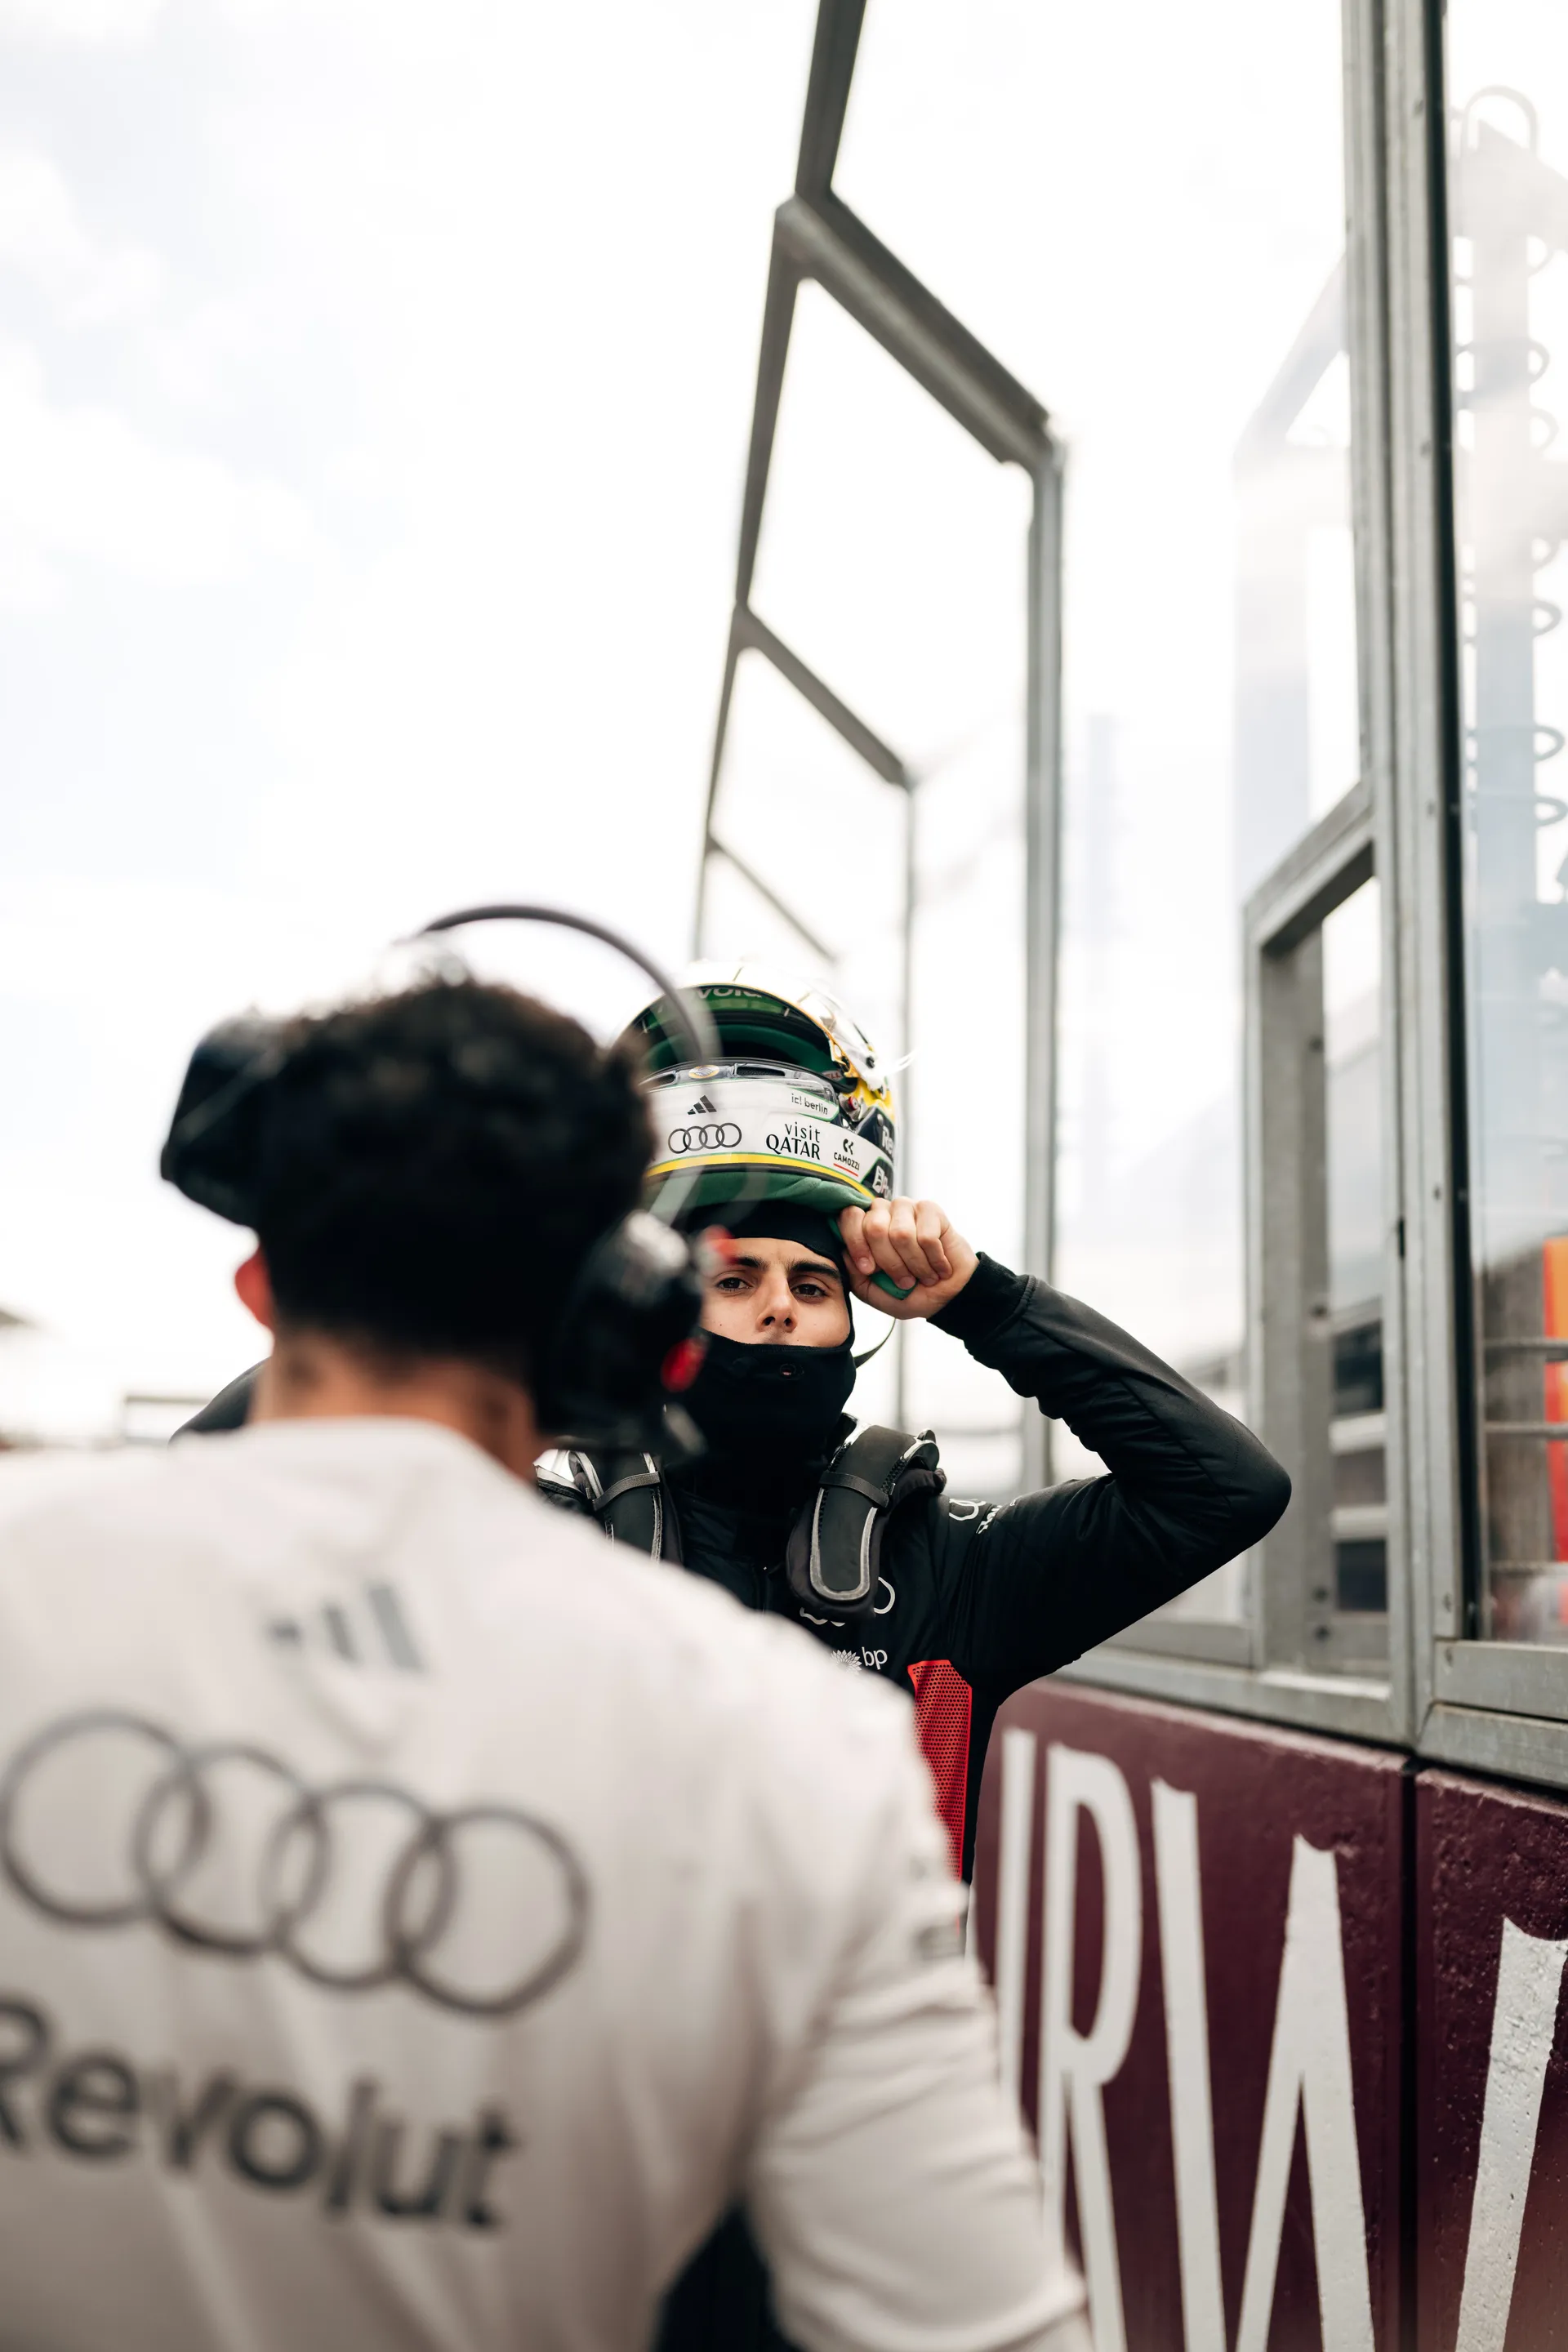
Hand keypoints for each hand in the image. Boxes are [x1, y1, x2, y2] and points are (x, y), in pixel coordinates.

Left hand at [839, 1198, 978, 1320]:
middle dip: (890, 1262)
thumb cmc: (910, 1292)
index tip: (868, 1269)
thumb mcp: (875, 1293)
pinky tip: (939, 1266)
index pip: (849, 1217)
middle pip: (874, 1227)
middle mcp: (883, 1212)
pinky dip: (934, 1260)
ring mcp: (906, 1208)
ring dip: (915, 1264)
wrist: (947, 1296)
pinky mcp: (930, 1209)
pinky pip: (926, 1236)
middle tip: (904, 1280)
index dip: (856, 1244)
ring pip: (901, 1233)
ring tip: (924, 1275)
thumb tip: (844, 1253)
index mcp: (864, 1227)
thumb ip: (855, 1276)